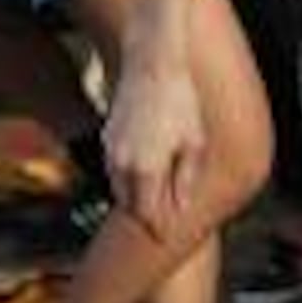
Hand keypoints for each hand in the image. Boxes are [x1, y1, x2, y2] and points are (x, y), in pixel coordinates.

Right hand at [99, 39, 208, 239]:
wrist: (154, 64)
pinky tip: (142, 173)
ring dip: (134, 197)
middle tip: (160, 224)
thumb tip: (181, 206)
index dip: (157, 228)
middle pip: (130, 205)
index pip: (147, 213)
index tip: (165, 238)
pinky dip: (127, 178)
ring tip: (153, 201)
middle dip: (144, 216)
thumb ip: (185, 178)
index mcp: (146, 169)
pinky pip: (115, 168)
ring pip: (119, 187)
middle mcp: (123, 164)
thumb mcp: (193, 142)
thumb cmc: (180, 101)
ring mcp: (111, 149)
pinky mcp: (108, 136)